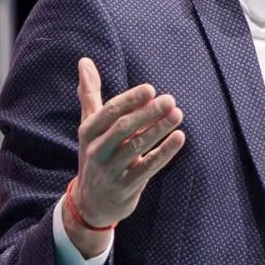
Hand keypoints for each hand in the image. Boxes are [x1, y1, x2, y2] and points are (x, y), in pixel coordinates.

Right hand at [64, 58, 185, 257]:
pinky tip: (180, 137)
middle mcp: (97, 150)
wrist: (91, 204)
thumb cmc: (96, 154)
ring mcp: (111, 170)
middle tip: (170, 99)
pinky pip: (147, 168)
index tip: (150, 89)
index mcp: (89, 132)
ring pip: (137, 147)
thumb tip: (84, 61)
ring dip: (159, 129)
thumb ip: (90, 94)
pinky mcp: (126, 186)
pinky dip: (164, 153)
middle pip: (123, 128)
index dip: (130, 100)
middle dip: (147, 113)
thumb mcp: (90, 126)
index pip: (109, 112)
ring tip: (178, 114)